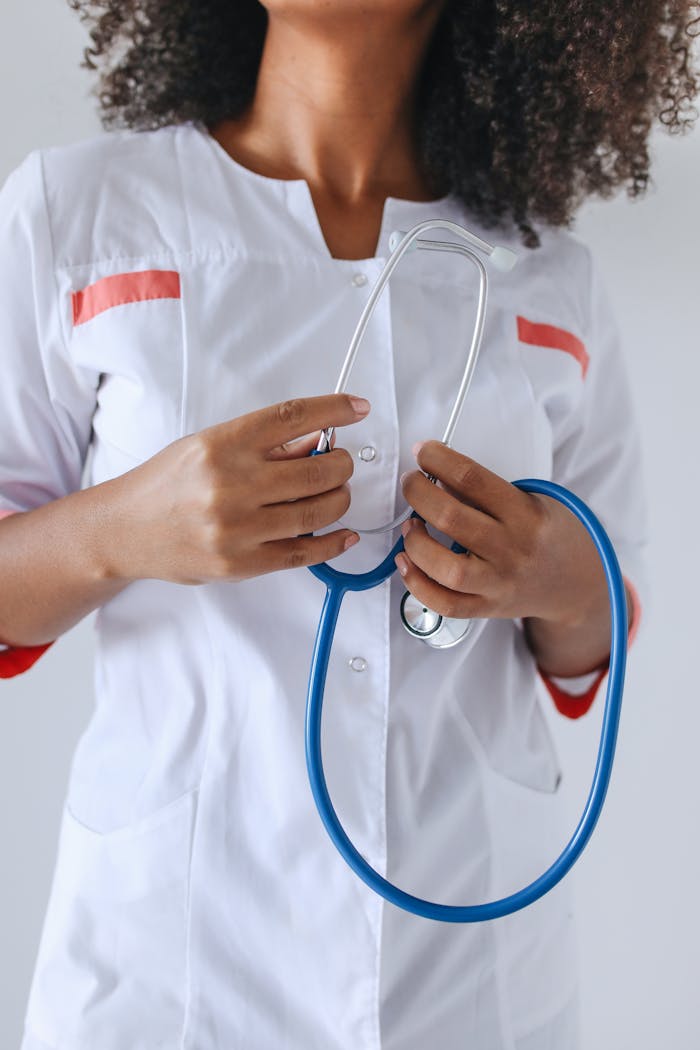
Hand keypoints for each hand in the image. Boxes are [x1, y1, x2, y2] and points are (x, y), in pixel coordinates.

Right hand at [99, 394, 370, 584]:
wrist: (126, 530)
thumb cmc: (168, 483)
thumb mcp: (209, 446)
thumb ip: (263, 445)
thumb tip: (319, 440)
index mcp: (222, 444)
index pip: (293, 417)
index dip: (335, 409)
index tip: (358, 408)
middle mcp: (231, 484)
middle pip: (319, 469)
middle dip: (342, 464)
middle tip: (340, 463)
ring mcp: (237, 528)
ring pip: (319, 511)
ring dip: (338, 499)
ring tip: (333, 494)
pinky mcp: (242, 563)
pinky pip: (306, 553)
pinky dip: (334, 542)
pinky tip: (344, 533)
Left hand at [395, 440, 608, 631]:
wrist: (575, 582)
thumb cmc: (545, 534)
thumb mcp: (531, 500)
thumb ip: (486, 491)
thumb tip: (436, 479)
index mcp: (526, 514)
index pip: (472, 478)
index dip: (438, 460)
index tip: (424, 452)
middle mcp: (512, 550)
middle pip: (451, 519)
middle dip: (418, 493)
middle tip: (411, 483)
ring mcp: (499, 583)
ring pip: (446, 569)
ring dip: (415, 543)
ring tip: (411, 526)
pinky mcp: (487, 607)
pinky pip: (445, 604)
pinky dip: (416, 583)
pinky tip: (407, 562)